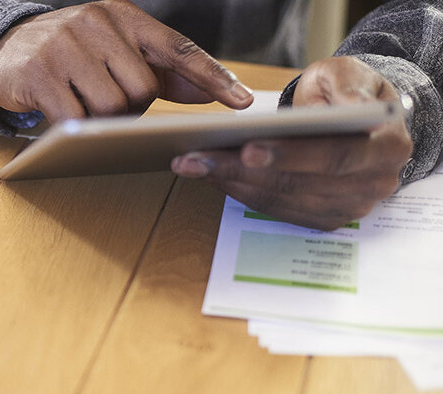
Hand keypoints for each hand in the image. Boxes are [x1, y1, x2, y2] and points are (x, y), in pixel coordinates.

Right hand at [0, 0, 253, 121]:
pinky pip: (75, 117)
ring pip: (112, 105)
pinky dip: (75, 127)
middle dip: (133, 107)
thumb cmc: (69, 54)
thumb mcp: (114, 50)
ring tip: (85, 109)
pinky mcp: (39, 72)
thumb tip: (209, 93)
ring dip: (103, 120)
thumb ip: (161, 70)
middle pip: (143, 87)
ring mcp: (64, 45)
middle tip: (110, 105)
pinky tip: (63, 116)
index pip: (176, 47)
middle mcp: (95, 21)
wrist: (2, 49)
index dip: (211, 75)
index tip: (243, 101)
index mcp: (122, 14)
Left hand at [171, 56, 412, 229]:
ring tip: (190, 164)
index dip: (290, 156)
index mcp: (388, 147)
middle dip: (241, 171)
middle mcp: (374, 184)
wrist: (354, 116)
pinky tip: (209, 175)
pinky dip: (239, 193)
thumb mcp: (347, 73)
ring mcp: (350, 206)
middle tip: (196, 158)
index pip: (336, 156)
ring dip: (231, 184)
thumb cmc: (346, 91)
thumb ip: (344, 86)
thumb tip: (342, 108)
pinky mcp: (324, 217)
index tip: (246, 149)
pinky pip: (276, 210)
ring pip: (282, 200)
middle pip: (299, 184)